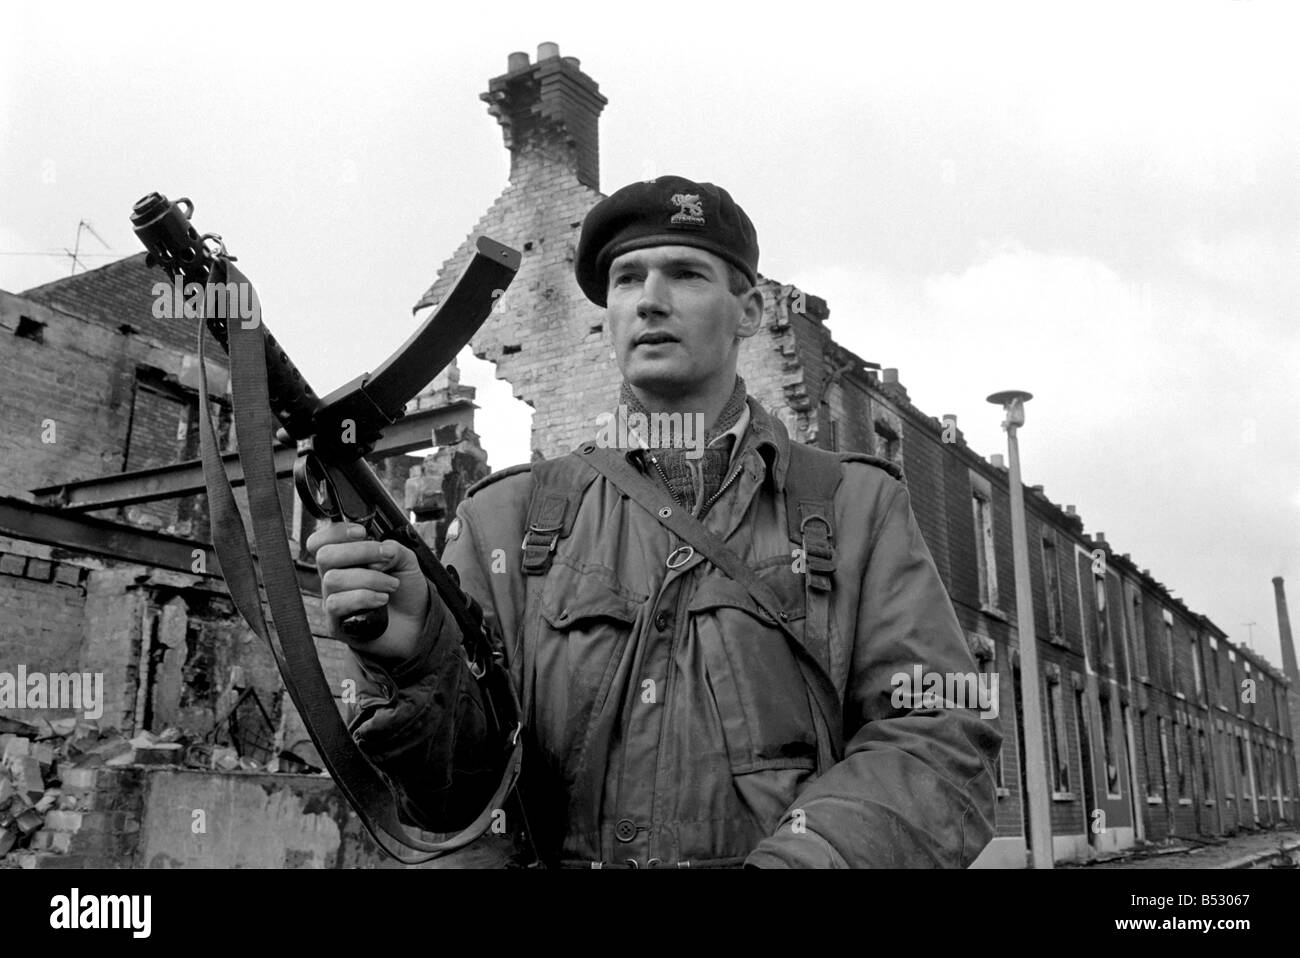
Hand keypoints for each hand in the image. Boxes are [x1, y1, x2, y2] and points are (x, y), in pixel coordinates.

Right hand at [306, 521, 430, 660]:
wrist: (416, 626)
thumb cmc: (406, 593)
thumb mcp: (406, 563)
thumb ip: (394, 549)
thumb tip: (381, 549)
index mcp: (345, 561)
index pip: (321, 542)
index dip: (335, 532)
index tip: (361, 532)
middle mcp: (334, 578)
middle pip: (324, 556)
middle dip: (360, 552)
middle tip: (386, 557)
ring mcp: (333, 601)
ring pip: (334, 579)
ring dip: (369, 578)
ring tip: (391, 585)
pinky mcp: (336, 623)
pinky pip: (337, 604)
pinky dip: (364, 597)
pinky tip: (382, 600)